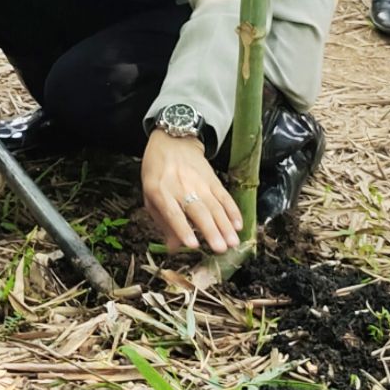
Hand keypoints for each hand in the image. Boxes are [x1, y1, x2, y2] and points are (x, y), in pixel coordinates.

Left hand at [142, 131, 242, 253]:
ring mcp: (200, 182)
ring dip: (226, 226)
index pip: (173, 213)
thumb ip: (162, 221)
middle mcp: (182, 187)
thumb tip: (173, 248)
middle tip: (221, 248)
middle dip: (211, 231)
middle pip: (199, 211)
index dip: (183, 229)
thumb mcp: (150, 194)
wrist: (173, 140)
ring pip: (215, 206)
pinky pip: (225, 196)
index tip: (193, 245)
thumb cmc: (157, 172)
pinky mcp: (213, 179)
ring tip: (233, 242)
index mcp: (161, 192)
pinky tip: (239, 224)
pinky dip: (233, 211)